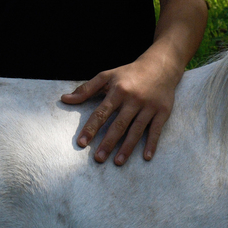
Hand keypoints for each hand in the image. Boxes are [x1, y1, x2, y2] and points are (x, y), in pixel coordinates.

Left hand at [60, 52, 182, 164]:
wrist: (160, 66)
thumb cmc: (129, 73)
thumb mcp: (107, 76)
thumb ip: (86, 89)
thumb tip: (64, 99)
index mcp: (118, 90)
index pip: (101, 112)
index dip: (91, 128)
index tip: (82, 143)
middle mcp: (133, 99)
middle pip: (119, 124)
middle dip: (108, 143)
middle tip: (98, 159)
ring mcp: (149, 106)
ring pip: (136, 130)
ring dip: (127, 147)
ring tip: (117, 162)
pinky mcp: (162, 111)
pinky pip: (156, 130)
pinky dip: (151, 144)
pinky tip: (146, 157)